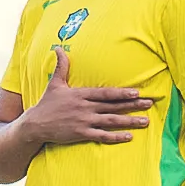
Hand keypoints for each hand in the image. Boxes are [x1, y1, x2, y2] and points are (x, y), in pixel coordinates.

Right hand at [17, 44, 153, 148]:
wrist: (34, 124)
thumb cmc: (46, 103)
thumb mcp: (54, 83)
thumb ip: (61, 66)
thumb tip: (58, 48)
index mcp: (81, 94)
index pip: (105, 93)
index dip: (122, 93)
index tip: (137, 92)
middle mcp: (85, 107)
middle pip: (113, 106)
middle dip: (133, 105)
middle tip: (150, 104)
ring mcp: (84, 122)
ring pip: (111, 121)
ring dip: (129, 121)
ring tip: (145, 121)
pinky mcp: (81, 134)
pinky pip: (102, 136)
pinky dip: (116, 137)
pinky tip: (129, 137)